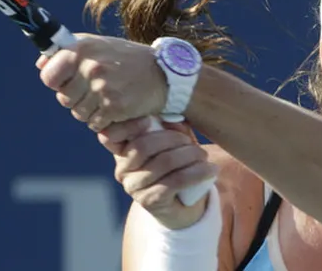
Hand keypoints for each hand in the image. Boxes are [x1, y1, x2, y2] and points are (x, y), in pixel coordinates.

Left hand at [36, 33, 166, 130]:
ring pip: (77, 113)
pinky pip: (94, 124)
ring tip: (106, 96)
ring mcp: (102, 88)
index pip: (48, 76)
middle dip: (75, 98)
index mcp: (82, 49)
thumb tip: (41, 63)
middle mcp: (90, 67)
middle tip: (93, 89)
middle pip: (62, 98)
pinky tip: (115, 106)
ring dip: (89, 110)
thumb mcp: (97, 45)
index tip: (66, 80)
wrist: (162, 74)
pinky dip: (102, 120)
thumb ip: (68, 51)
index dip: (55, 81)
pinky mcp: (114, 107)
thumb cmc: (126, 58)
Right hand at [98, 116, 217, 229]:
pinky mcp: (150, 202)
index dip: (128, 125)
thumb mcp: (171, 141)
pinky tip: (211, 170)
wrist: (183, 204)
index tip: (150, 119)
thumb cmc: (176, 164)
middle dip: (172, 139)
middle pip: (143, 146)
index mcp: (121, 150)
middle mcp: (122, 169)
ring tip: (203, 155)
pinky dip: (196, 173)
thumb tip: (171, 117)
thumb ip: (167, 126)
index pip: (110, 135)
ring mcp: (134, 187)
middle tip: (191, 142)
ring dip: (189, 155)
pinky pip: (175, 181)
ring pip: (163, 163)